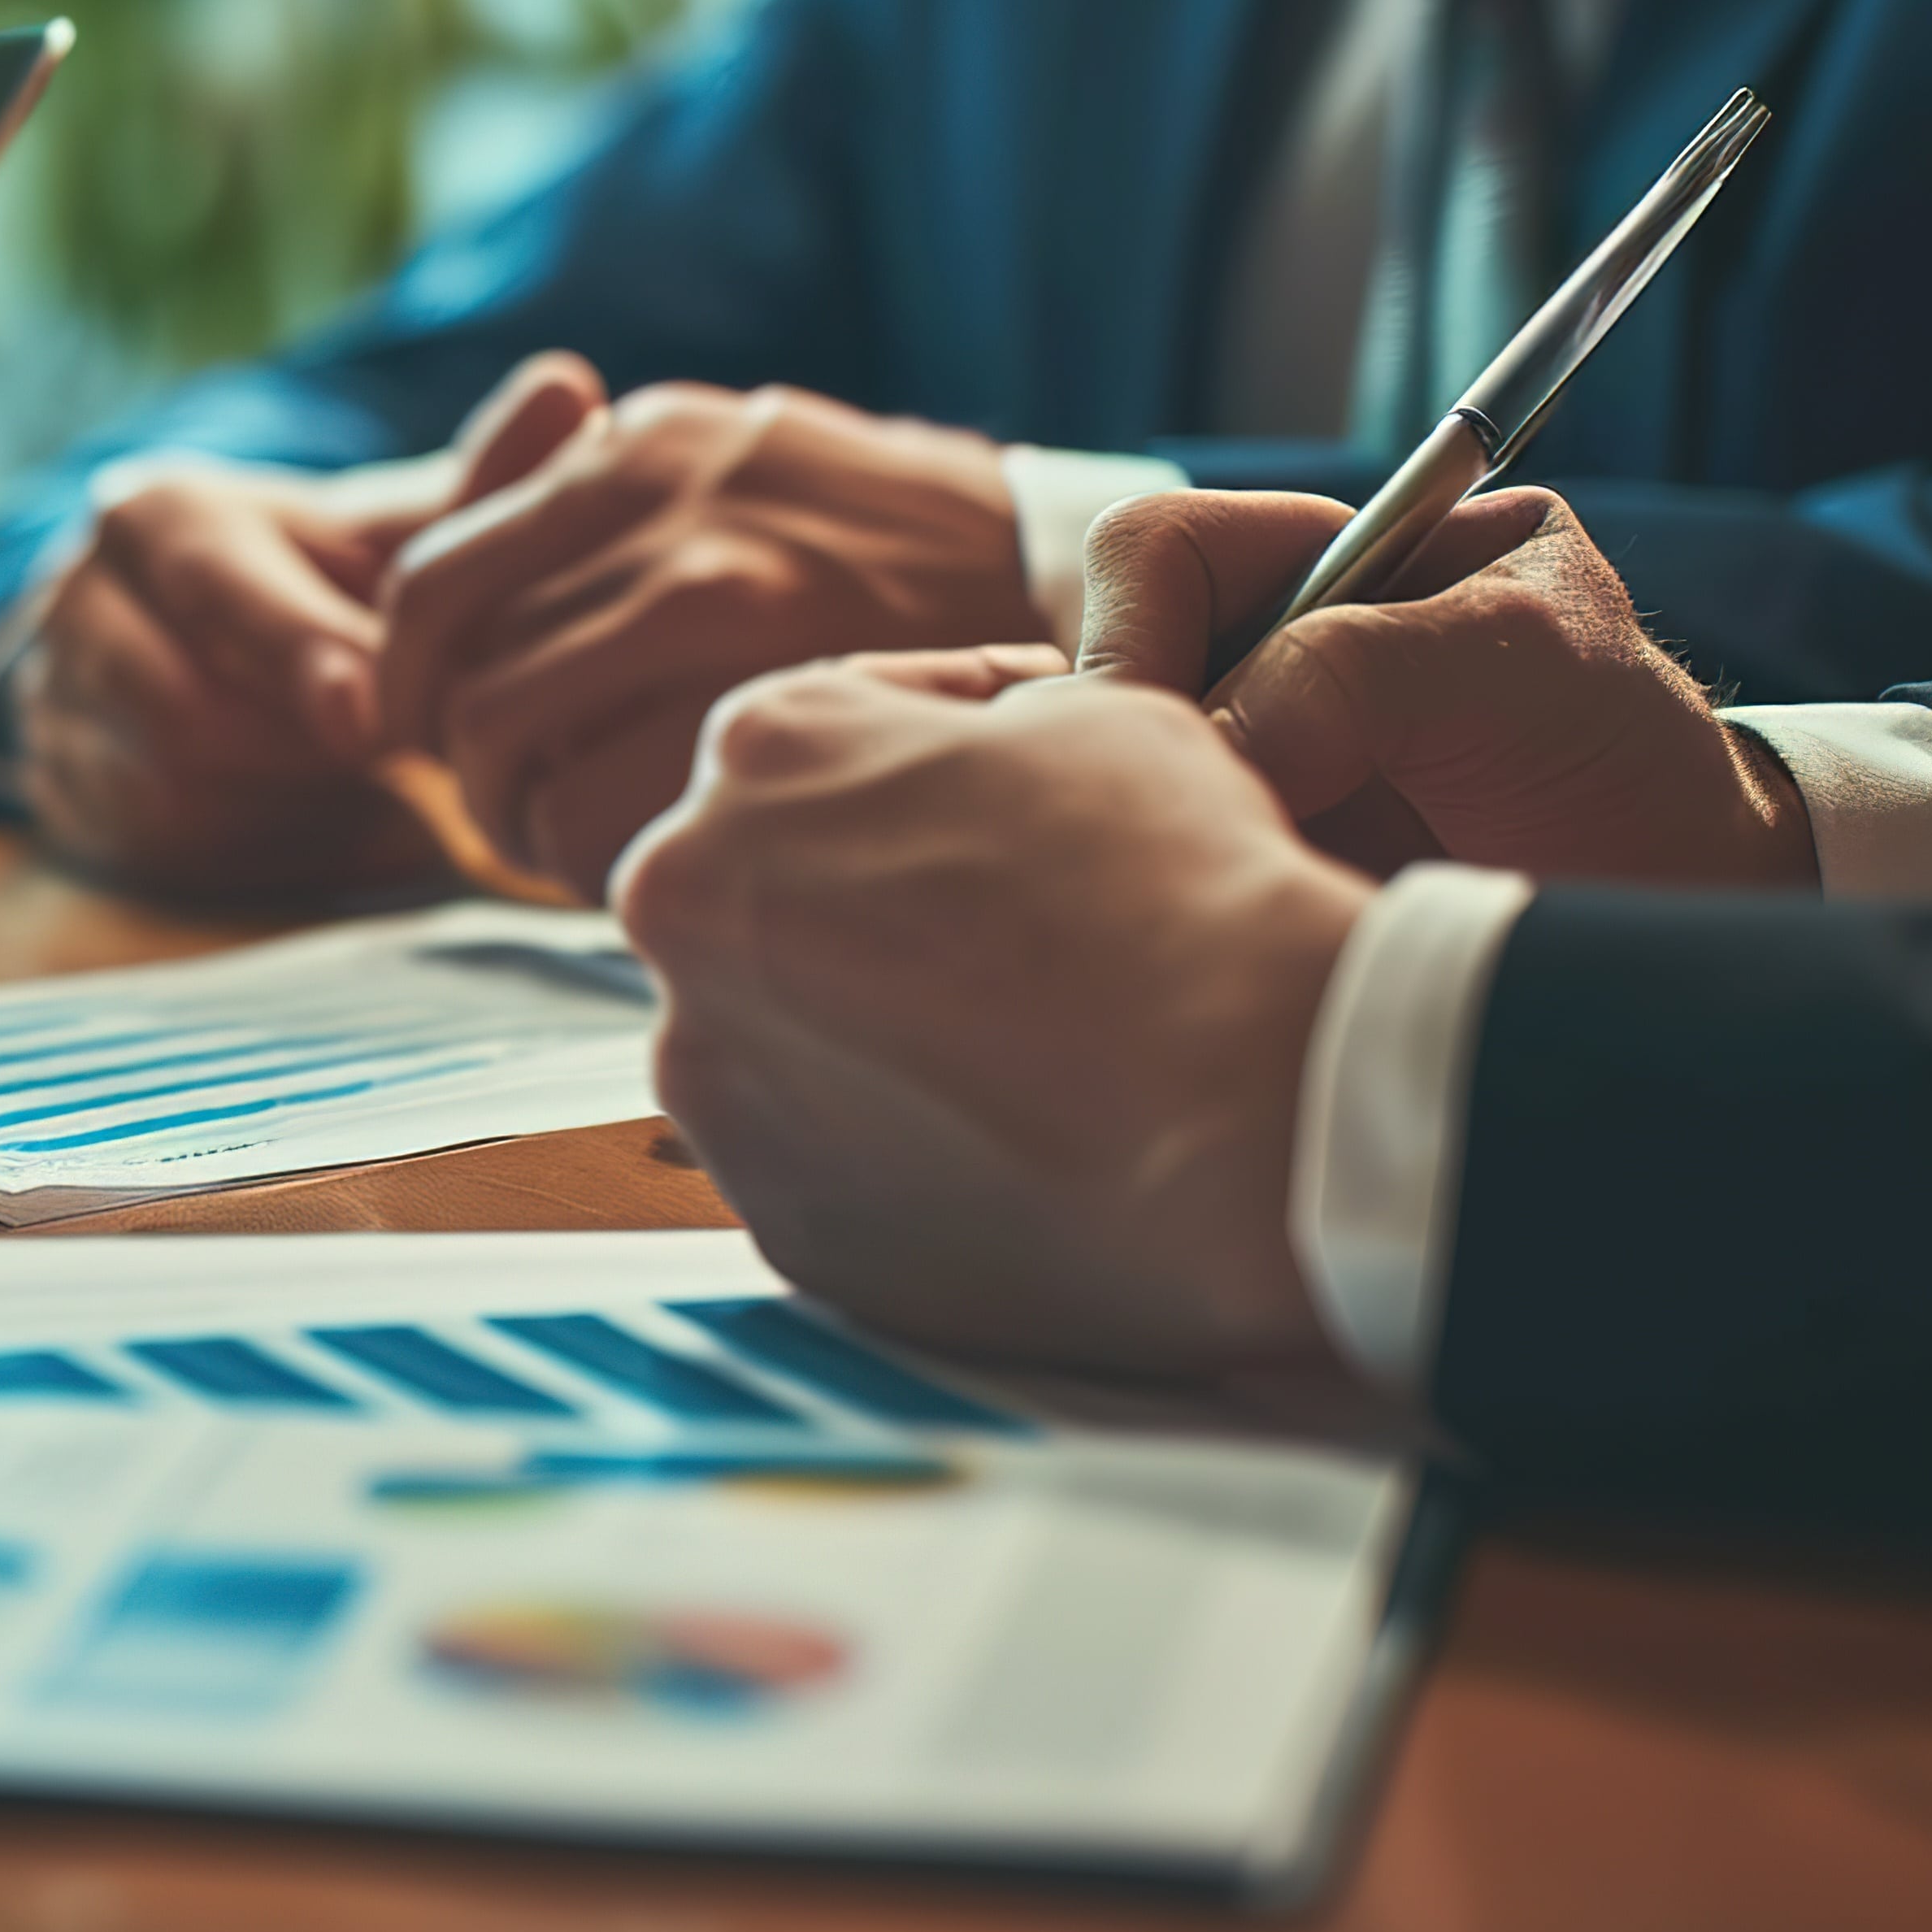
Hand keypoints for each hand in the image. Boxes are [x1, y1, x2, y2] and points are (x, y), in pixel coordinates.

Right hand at [8, 356, 602, 898]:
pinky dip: (256, 841)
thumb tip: (567, 390)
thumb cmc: (330, 583)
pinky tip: (308, 815)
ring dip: (288, 800)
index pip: (218, 587)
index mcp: (158, 513)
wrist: (193, 649)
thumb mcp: (400, 534)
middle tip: (387, 760)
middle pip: (190, 711)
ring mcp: (58, 701)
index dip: (302, 656)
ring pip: (175, 786)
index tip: (368, 719)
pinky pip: (166, 843)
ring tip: (357, 779)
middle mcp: (80, 600)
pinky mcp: (65, 792)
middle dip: (301, 748)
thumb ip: (481, 482)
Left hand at [380, 374, 1042, 900]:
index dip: (402, 680)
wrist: (1071, 583)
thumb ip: (606, 505)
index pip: (434, 578)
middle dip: (464, 773)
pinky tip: (653, 871)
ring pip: (512, 748)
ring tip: (580, 856)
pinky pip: (594, 813)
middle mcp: (657, 501)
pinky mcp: (763, 697)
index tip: (422, 737)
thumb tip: (459, 590)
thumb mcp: (745, 469)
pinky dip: (592, 863)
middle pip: (461, 676)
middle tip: (509, 821)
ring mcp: (713, 593)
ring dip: (521, 827)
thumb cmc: (892, 556)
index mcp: (636, 449)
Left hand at [609, 661, 1363, 1384]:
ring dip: (872, 1033)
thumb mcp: (1100, 715)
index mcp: (757, 755)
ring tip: (1019, 1050)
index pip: (833, 724)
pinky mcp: (774, 1216)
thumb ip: (991, 726)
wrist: (1245, 1104)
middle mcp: (686, 910)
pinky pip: (826, 1169)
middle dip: (879, 895)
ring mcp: (714, 1080)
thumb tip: (983, 763)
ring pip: (783, 1038)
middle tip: (1013, 926)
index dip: (945, 737)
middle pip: (778, 888)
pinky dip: (900, 1154)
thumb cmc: (1180, 889)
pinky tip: (1009, 1142)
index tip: (1020, 773)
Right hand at [1077, 487, 1815, 887]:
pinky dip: (1142, 891)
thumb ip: (1349, 669)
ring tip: (1225, 887)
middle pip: (1104, 665)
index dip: (1135, 630)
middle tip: (1210, 831)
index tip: (1181, 734)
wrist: (1676, 909)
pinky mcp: (1232, 860)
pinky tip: (1202, 932)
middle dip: (1129, 747)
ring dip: (1133, 830)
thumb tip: (1201, 745)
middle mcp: (1262, 653)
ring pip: (1101, 769)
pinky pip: (1130, 857)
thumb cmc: (1620, 760)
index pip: (1154, 553)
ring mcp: (1242, 760)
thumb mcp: (1515, 663)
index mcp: (1327, 562)